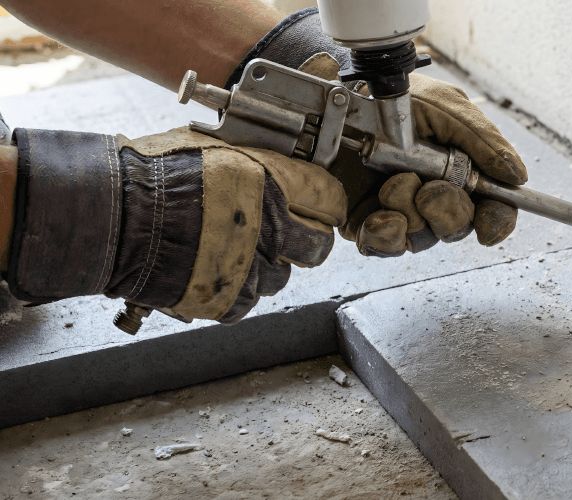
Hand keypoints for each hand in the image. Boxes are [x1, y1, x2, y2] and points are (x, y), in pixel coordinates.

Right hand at [5, 127, 345, 322]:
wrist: (110, 213)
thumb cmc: (152, 172)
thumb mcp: (213, 146)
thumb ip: (256, 160)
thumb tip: (282, 162)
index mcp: (271, 181)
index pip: (330, 198)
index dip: (327, 204)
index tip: (322, 208)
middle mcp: (268, 225)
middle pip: (317, 247)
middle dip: (307, 243)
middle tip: (289, 237)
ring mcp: (248, 266)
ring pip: (281, 279)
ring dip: (266, 268)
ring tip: (235, 251)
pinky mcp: (224, 298)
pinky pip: (248, 302)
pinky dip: (237, 291)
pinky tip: (217, 272)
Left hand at [299, 53, 527, 256]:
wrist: (340, 100)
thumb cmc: (395, 100)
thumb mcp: (446, 109)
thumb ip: (484, 142)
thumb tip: (517, 176)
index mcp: (461, 170)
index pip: (492, 207)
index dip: (497, 221)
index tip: (490, 226)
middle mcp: (434, 194)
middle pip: (459, 227)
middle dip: (448, 211)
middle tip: (431, 189)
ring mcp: (401, 211)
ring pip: (424, 239)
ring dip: (412, 213)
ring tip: (392, 183)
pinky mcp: (367, 223)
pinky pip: (386, 247)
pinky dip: (386, 235)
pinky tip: (379, 216)